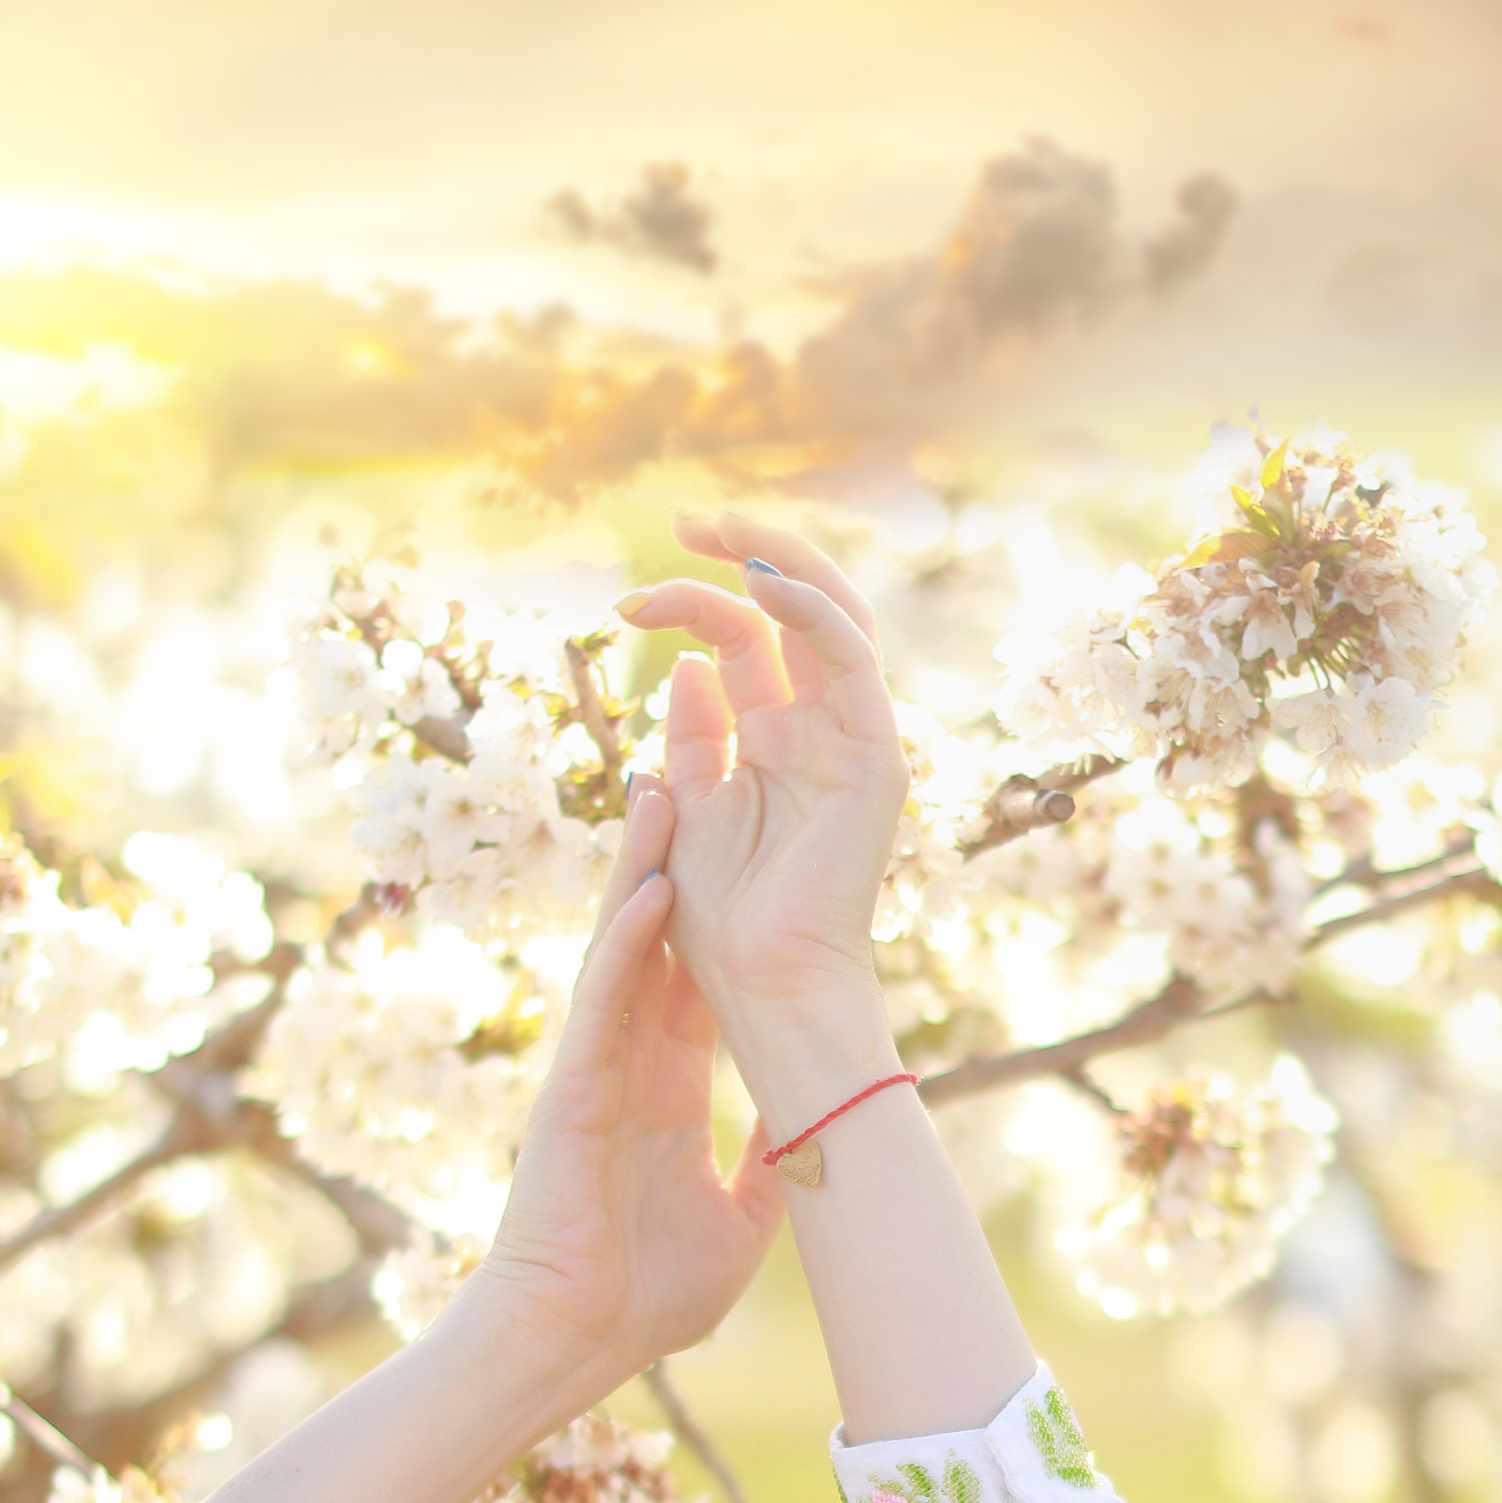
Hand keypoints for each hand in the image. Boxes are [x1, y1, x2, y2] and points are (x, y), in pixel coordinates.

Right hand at [472, 779, 782, 1405]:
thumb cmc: (643, 1297)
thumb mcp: (739, 1223)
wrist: (574, 1343)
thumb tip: (821, 1134)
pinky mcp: (571, 1092)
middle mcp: (628, 1065)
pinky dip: (627, 949)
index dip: (723, 922)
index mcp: (665, 1089)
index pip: (700, 987)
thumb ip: (772, 1168)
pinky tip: (651, 890)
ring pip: (622, 952)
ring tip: (666, 785)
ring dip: (642, 871)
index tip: (754, 860)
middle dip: (678, 865)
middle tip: (700, 780)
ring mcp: (595, 1071)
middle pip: (659, 945)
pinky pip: (601, 1005)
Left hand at [616, 515, 909, 1114]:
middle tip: (686, 517)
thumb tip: (689, 667)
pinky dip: (810, 609)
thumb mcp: (684, 808)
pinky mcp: (875, 753)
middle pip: (795, 608)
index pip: (742, 639)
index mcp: (774, 739)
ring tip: (717, 528)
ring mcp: (852, 737)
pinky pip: (851, 658)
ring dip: (780, 559)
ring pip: (833, 615)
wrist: (762, 985)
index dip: (689, 603)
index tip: (625, 600)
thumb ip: (693, 738)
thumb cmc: (718, 920)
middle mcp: (819, 728)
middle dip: (746, 550)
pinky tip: (760, 581)